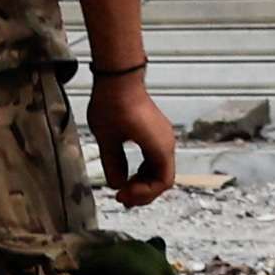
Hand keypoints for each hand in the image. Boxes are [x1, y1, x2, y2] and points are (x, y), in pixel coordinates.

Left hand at [90, 69, 176, 209]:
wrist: (118, 77)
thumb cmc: (114, 105)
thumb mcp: (108, 140)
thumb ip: (113, 166)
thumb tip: (117, 184)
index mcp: (160, 147)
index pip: (162, 182)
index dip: (143, 194)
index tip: (123, 195)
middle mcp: (166, 142)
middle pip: (163, 177)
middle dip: (143, 191)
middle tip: (122, 198)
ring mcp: (161, 135)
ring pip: (159, 168)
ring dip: (144, 181)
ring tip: (124, 189)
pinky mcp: (154, 130)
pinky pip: (154, 157)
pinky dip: (144, 169)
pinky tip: (129, 172)